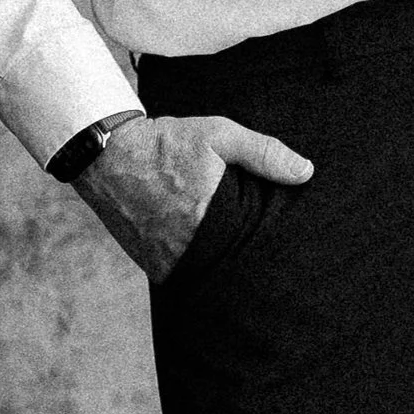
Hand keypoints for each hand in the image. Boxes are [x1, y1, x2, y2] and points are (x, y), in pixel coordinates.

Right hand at [76, 112, 313, 281]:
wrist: (106, 155)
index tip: (279, 245)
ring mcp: (167, 261)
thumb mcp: (219, 136)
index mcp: (213, 218)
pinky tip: (200, 254)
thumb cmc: (165, 143)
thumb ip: (263, 154)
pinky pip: (183, 277)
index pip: (255, 246)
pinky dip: (194, 269)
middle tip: (254, 252)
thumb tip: (306, 172)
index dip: (266, 245)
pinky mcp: (151, 267)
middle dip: (245, 259)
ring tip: (230, 254)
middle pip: (233, 265)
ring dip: (219, 267)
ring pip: (208, 275)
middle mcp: (189, 247)